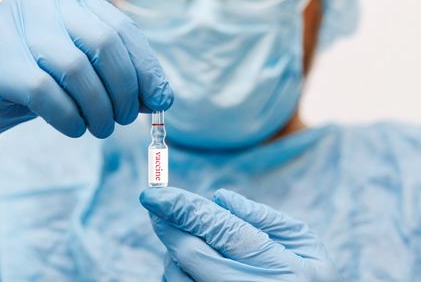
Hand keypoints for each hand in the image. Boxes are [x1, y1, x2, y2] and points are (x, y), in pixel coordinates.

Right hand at [0, 0, 172, 144]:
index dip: (147, 67)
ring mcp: (13, 26)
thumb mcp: (78, 69)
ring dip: (99, 108)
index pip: (122, 28)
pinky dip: (69, 117)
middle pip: (104, 43)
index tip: (160, 100)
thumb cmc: (32, 77)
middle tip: (124, 119)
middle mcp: (42, 0)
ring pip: (76, 68)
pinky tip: (75, 129)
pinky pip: (46, 92)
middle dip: (125, 89)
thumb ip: (115, 74)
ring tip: (101, 128)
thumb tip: (160, 96)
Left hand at [140, 187, 338, 281]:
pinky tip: (192, 260)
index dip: (184, 209)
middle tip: (155, 204)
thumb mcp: (304, 243)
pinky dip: (178, 269)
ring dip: (174, 248)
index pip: (221, 230)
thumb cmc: (312, 278)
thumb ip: (264, 218)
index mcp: (284, 269)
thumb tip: (219, 198)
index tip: (155, 194)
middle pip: (193, 255)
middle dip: (169, 225)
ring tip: (187, 234)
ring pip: (180, 275)